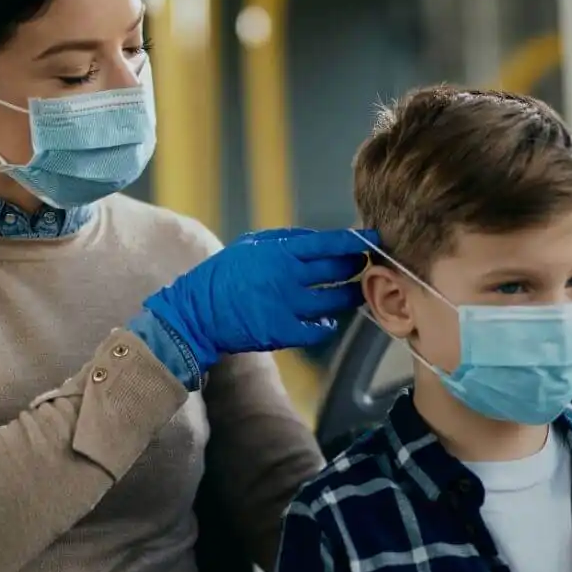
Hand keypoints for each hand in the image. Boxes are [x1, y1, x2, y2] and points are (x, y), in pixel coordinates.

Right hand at [145, 228, 377, 372]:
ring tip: (354, 292)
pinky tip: (327, 320)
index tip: (373, 238)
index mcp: (279, 252)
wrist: (198, 312)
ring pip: (334, 301)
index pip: (329, 243)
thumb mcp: (251, 244)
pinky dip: (327, 325)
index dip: (355, 242)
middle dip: (356, 266)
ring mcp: (286, 307)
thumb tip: (322, 239)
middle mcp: (286, 277)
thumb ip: (286, 239)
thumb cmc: (225, 275)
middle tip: (364, 265)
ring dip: (349, 296)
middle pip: (337, 270)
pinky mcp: (282, 332)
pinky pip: (318, 330)